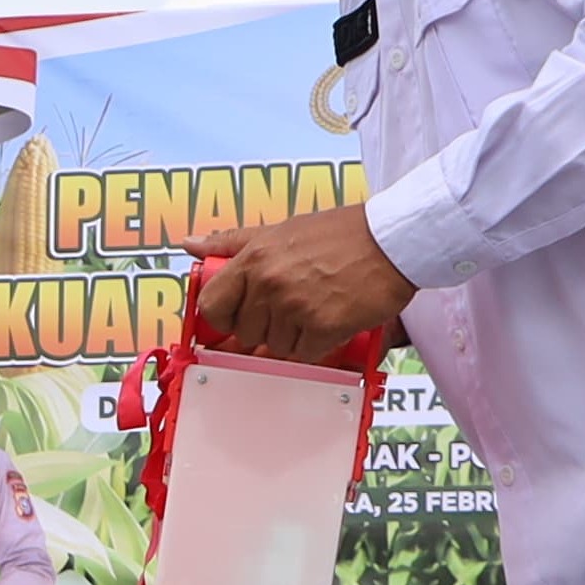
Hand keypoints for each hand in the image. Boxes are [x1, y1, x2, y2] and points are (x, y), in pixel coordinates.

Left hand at [191, 209, 414, 362]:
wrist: (394, 240)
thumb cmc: (339, 234)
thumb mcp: (279, 230)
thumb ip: (232, 241)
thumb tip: (190, 245)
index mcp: (253, 259)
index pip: (212, 306)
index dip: (223, 318)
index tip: (238, 317)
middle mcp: (269, 284)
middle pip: (245, 332)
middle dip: (265, 327)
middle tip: (293, 306)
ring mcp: (295, 307)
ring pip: (275, 346)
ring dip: (293, 336)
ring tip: (316, 309)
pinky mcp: (324, 327)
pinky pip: (304, 354)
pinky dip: (316, 345)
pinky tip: (331, 321)